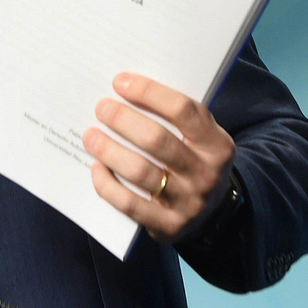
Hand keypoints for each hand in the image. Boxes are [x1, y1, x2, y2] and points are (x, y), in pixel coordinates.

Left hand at [83, 72, 235, 242]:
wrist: (212, 212)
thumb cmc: (194, 160)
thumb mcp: (199, 137)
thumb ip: (174, 117)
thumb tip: (125, 88)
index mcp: (217, 144)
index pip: (183, 110)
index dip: (148, 92)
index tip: (120, 82)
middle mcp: (206, 174)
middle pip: (157, 140)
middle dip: (123, 120)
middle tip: (101, 108)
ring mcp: (188, 203)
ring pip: (140, 171)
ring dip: (109, 150)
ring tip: (90, 136)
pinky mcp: (168, 226)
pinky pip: (130, 204)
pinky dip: (108, 184)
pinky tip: (96, 168)